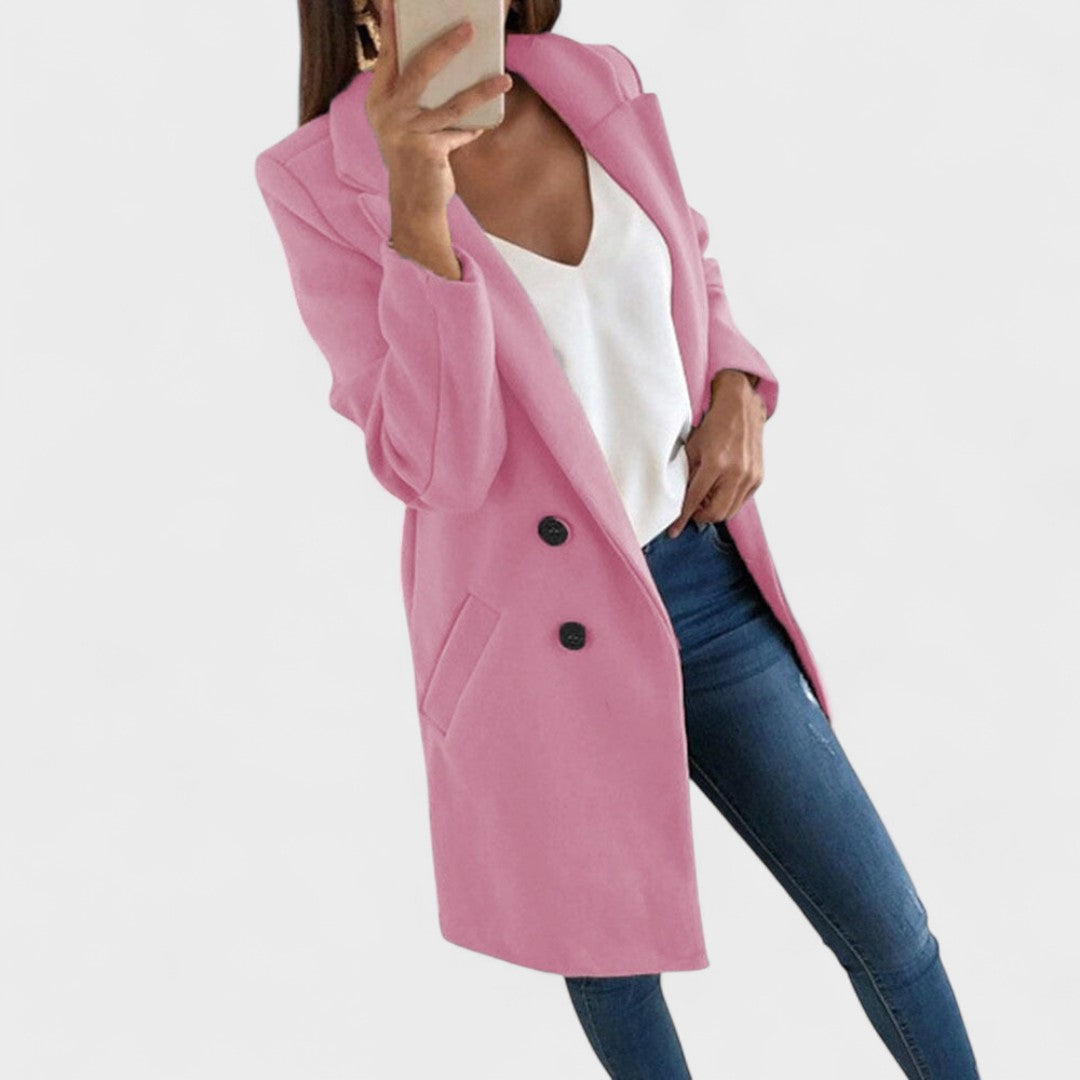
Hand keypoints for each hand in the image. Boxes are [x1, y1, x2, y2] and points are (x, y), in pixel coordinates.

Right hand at [366, 0, 513, 221]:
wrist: (411, 202)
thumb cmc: (412, 154)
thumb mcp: (405, 122)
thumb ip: (417, 94)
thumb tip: (447, 58)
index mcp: (379, 100)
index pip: (388, 56)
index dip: (393, 28)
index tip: (395, 1)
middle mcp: (388, 114)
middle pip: (419, 71)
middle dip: (444, 47)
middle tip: (469, 28)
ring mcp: (407, 134)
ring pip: (450, 105)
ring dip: (481, 90)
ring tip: (505, 78)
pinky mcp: (428, 153)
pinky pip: (460, 133)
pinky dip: (475, 127)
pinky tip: (488, 121)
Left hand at [667, 371, 765, 537]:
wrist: (740, 407)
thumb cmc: (712, 425)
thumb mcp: (692, 448)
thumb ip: (687, 476)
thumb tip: (679, 501)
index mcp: (716, 464)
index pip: (695, 501)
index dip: (682, 519)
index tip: (673, 531)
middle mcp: (736, 472)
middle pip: (716, 514)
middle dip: (700, 517)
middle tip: (691, 510)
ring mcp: (751, 476)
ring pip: (730, 511)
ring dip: (714, 510)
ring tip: (705, 497)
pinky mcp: (758, 477)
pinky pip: (740, 501)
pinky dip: (728, 502)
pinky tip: (719, 489)